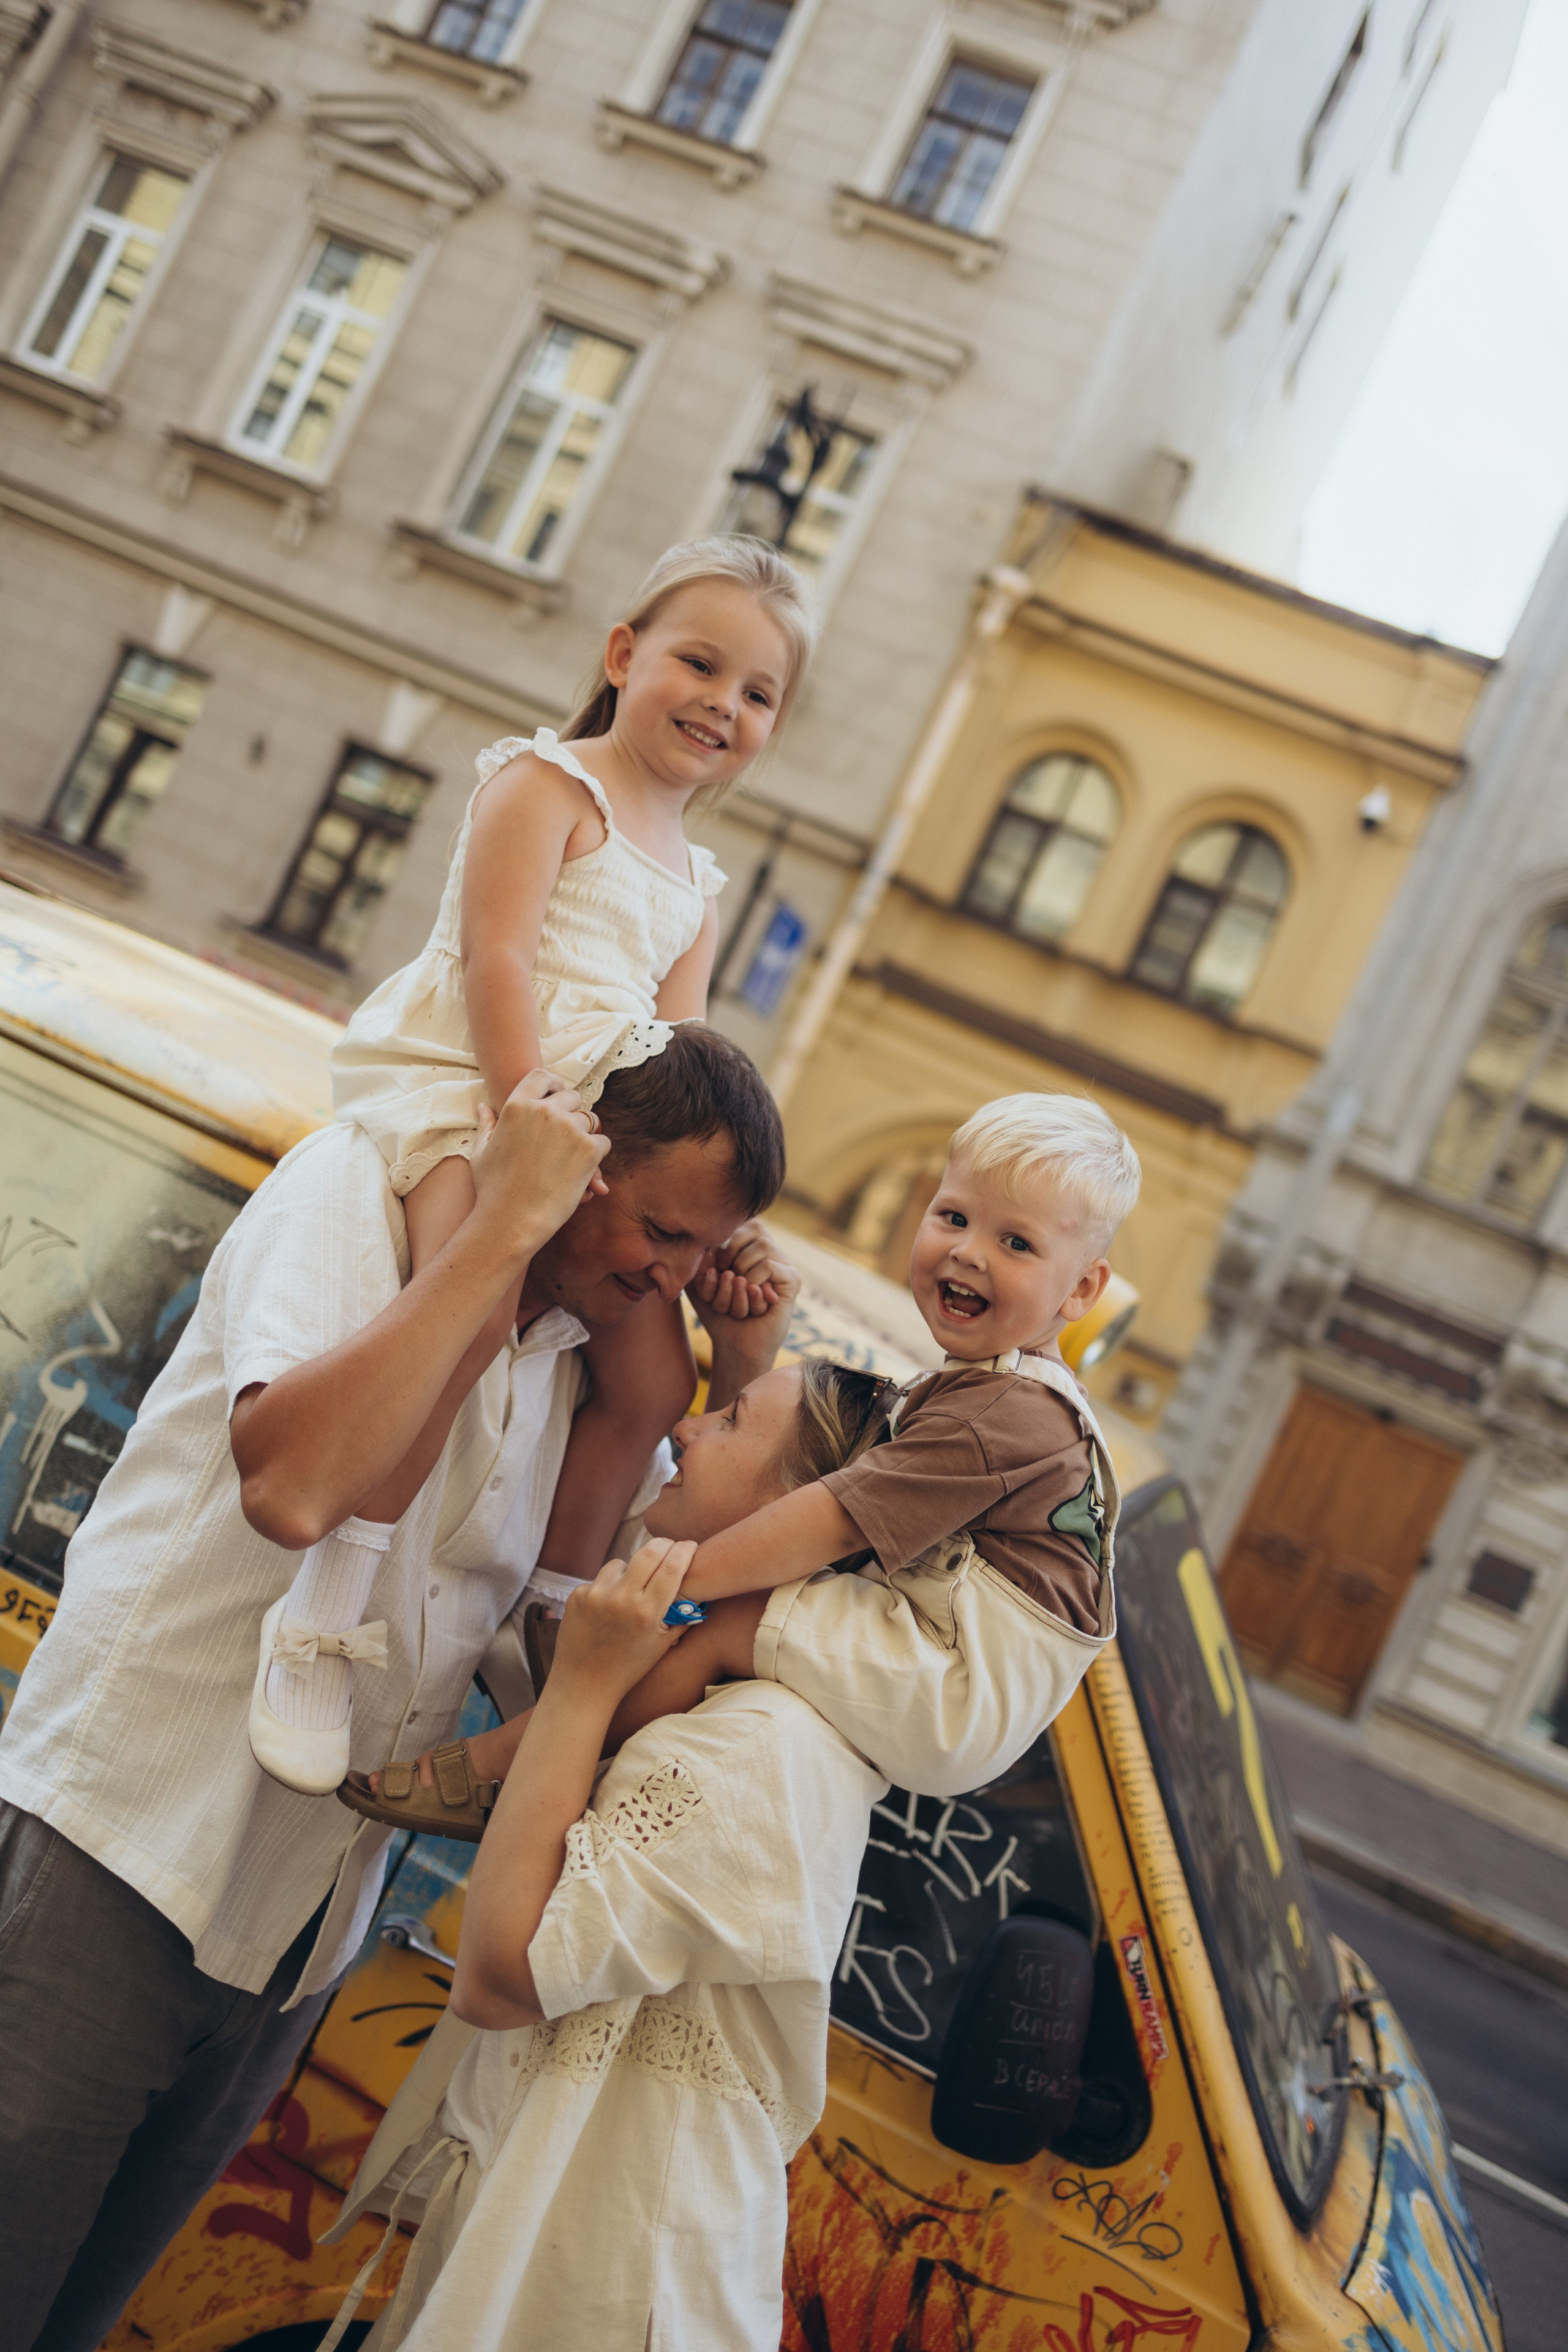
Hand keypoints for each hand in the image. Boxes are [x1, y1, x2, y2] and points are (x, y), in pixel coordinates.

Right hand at [470, 1070, 609, 1255]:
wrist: (511, 1221)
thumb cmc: (492, 1190)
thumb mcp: (481, 1152)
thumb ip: (487, 1125)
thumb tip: (484, 1107)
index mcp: (518, 1105)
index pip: (542, 1077)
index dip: (553, 1084)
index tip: (557, 1096)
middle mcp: (545, 1110)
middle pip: (572, 1097)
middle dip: (572, 1113)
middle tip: (565, 1136)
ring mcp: (569, 1128)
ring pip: (590, 1120)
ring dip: (584, 1136)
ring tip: (570, 1160)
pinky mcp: (589, 1148)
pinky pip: (603, 1142)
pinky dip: (597, 1157)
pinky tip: (581, 1173)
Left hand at [550, 1540, 694, 1707]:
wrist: (584, 1684)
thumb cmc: (628, 1668)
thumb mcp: (662, 1645)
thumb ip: (682, 1617)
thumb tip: (697, 1592)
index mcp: (647, 1613)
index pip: (673, 1566)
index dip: (685, 1550)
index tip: (690, 1546)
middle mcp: (622, 1600)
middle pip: (649, 1552)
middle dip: (664, 1544)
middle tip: (670, 1545)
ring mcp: (597, 1595)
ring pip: (622, 1563)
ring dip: (632, 1569)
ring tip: (633, 1589)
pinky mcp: (578, 1596)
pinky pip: (601, 1578)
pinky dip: (610, 1586)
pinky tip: (609, 1607)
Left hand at [688, 1220, 795, 1323]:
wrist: (734, 1344)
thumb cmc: (718, 1313)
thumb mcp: (700, 1281)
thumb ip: (699, 1257)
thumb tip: (713, 1240)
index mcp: (750, 1246)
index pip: (745, 1219)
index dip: (727, 1241)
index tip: (716, 1268)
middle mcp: (770, 1251)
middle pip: (755, 1228)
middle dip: (731, 1259)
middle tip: (727, 1284)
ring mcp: (784, 1264)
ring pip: (762, 1247)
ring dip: (740, 1278)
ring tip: (740, 1301)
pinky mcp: (793, 1280)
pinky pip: (769, 1267)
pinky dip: (753, 1285)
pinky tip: (753, 1301)